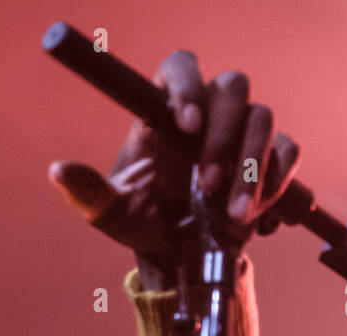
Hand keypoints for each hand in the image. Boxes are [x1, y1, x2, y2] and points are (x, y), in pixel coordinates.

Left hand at [47, 51, 300, 276]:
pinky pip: (288, 153)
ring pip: (263, 120)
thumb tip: (58, 170)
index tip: (186, 124)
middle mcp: (207, 114)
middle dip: (224, 137)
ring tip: (232, 216)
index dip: (187, 85)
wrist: (180, 256)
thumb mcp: (110, 212)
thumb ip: (87, 191)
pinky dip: (277, 184)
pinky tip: (257, 218)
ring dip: (252, 168)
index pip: (180, 66)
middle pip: (233, 88)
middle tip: (208, 185)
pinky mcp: (270, 160)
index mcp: (164, 113)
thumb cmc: (142, 221)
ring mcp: (241, 133)